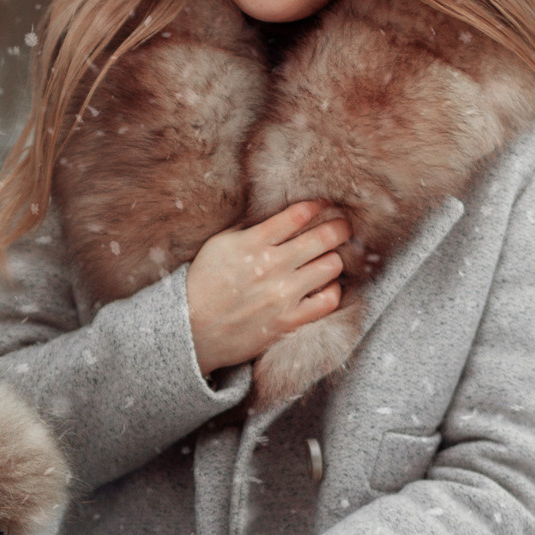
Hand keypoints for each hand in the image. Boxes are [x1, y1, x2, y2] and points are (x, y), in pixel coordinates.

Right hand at [185, 201, 352, 374]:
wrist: (191, 329)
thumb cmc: (204, 283)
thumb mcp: (220, 244)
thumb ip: (250, 227)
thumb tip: (279, 212)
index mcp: (253, 242)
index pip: (299, 214)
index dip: (319, 205)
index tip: (326, 205)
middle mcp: (272, 266)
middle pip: (325, 237)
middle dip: (340, 228)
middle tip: (342, 227)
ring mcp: (282, 295)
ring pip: (332, 266)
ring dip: (333, 259)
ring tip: (328, 260)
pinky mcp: (289, 321)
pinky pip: (329, 300)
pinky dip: (332, 290)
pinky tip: (324, 287)